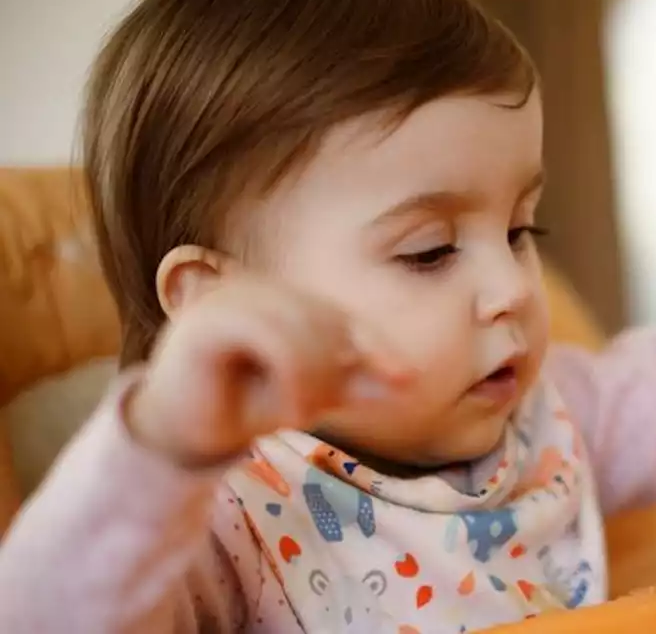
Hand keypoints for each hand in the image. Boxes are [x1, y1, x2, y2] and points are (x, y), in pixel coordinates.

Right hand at [125, 276, 412, 465]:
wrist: (178, 436)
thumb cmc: (239, 408)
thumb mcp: (308, 396)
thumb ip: (350, 382)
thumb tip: (407, 380)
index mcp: (281, 301)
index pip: (340, 316)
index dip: (373, 345)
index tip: (405, 380)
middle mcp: (256, 290)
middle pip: (324, 317)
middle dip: (339, 366)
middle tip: (328, 410)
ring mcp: (227, 297)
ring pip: (299, 323)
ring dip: (316, 375)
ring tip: (306, 415)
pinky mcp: (206, 318)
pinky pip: (268, 334)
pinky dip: (293, 373)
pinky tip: (293, 411)